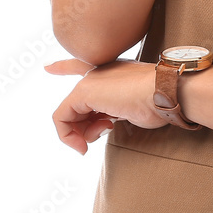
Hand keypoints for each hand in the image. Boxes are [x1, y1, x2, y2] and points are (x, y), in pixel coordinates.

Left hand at [44, 58, 166, 154]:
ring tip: (101, 135)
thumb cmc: (157, 102)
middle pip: (76, 104)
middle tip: (99, 136)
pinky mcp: (84, 91)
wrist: (164, 91)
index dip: (64, 67)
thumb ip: (115, 111)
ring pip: (69, 114)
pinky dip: (68, 136)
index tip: (47, 67)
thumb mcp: (132, 107)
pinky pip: (62, 118)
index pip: (82, 67)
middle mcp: (99, 73)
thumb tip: (104, 123)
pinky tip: (83, 145)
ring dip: (81, 134)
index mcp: (113, 71)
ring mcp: (90, 81)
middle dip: (83, 128)